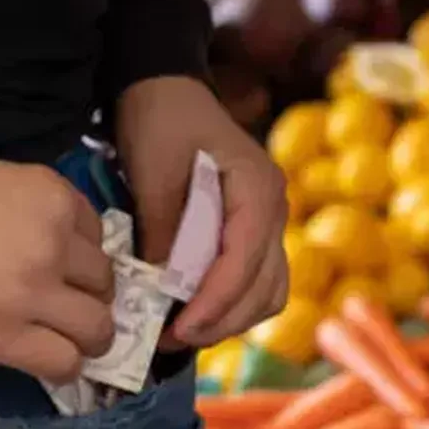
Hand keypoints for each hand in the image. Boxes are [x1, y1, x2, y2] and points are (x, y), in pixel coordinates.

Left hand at [115, 76, 287, 348]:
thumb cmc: (161, 120)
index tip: (178, 329)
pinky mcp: (256, 232)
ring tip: (182, 333)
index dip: (214, 302)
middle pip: (266, 286)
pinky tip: (197, 312)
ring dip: (231, 319)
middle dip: (222, 320)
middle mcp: (275, 209)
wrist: (167, 88)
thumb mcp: (153, 168)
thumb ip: (162, 228)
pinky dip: (233, 305)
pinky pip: (259, 282)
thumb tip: (161, 287)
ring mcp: (270, 222)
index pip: (245, 261)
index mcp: (257, 188)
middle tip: (171, 340)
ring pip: (269, 291)